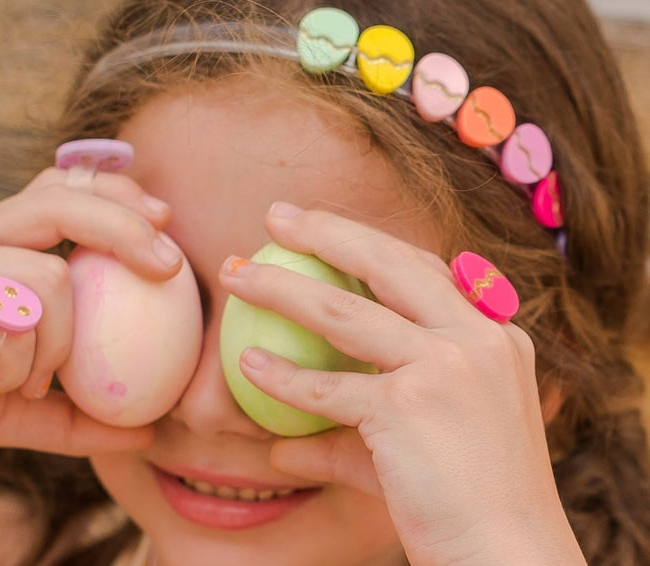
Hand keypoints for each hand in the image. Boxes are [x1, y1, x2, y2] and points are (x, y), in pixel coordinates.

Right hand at [0, 167, 178, 453]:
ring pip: (46, 279)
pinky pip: (7, 327)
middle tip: (170, 267)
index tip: (163, 219)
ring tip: (32, 377)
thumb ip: (79, 412)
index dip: (115, 192)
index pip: (61, 186)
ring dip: (57, 343)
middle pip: (61, 201)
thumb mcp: (21, 403)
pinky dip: (14, 368)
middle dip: (125, 227)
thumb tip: (150, 432)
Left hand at [220, 204, 585, 565]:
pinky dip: (283, 378)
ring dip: (280, 288)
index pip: (422, 267)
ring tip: (236, 273)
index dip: (368, 240)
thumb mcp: (429, 438)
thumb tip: (282, 444)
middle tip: (276, 214)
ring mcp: (447, 365)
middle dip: (325, 229)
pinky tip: (249, 364)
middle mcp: (477, 335)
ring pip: (345, 310)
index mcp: (492, 331)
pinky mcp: (412, 406)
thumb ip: (354, 430)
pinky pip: (329, 387)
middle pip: (387, 261)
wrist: (509, 554)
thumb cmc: (472, 496)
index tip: (322, 225)